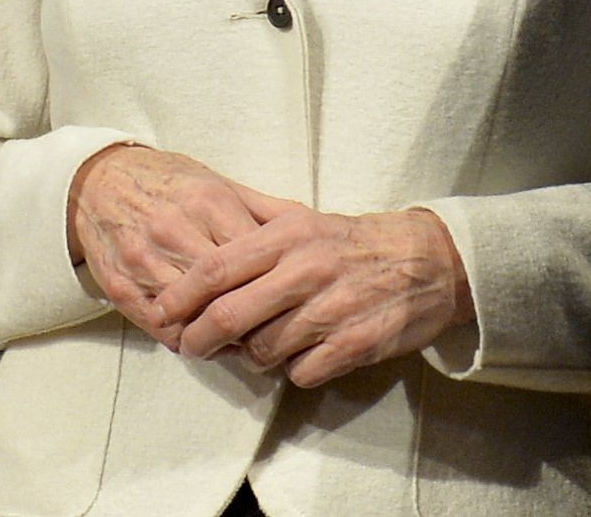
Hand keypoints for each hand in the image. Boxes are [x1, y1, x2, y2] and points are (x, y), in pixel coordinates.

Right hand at [66, 145, 292, 345]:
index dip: (277, 285)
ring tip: (246, 342)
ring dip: (223, 336)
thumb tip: (310, 226)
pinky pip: (162, 328)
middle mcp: (175, 231)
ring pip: (194, 317)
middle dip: (254, 316)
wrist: (97, 182)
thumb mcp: (215, 180)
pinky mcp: (121, 286)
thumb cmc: (166, 182)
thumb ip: (259, 208)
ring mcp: (144, 261)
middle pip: (226, 292)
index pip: (254, 258)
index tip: (293, 300)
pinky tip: (207, 340)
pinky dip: (189, 340)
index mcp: (206, 202)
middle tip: (275, 330)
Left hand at [153, 204, 470, 387]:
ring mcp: (330, 310)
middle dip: (199, 337)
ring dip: (250, 355)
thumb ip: (252, 230)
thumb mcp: (301, 218)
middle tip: (190, 345)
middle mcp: (305, 270)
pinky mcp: (353, 345)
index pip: (216, 267)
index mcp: (286, 236)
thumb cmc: (351, 243)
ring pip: (262, 349)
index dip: (180, 294)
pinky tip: (299, 354)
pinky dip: (291, 370)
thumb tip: (196, 253)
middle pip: (230, 314)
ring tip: (257, 346)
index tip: (162, 311)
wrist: (427, 262)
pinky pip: (300, 373)